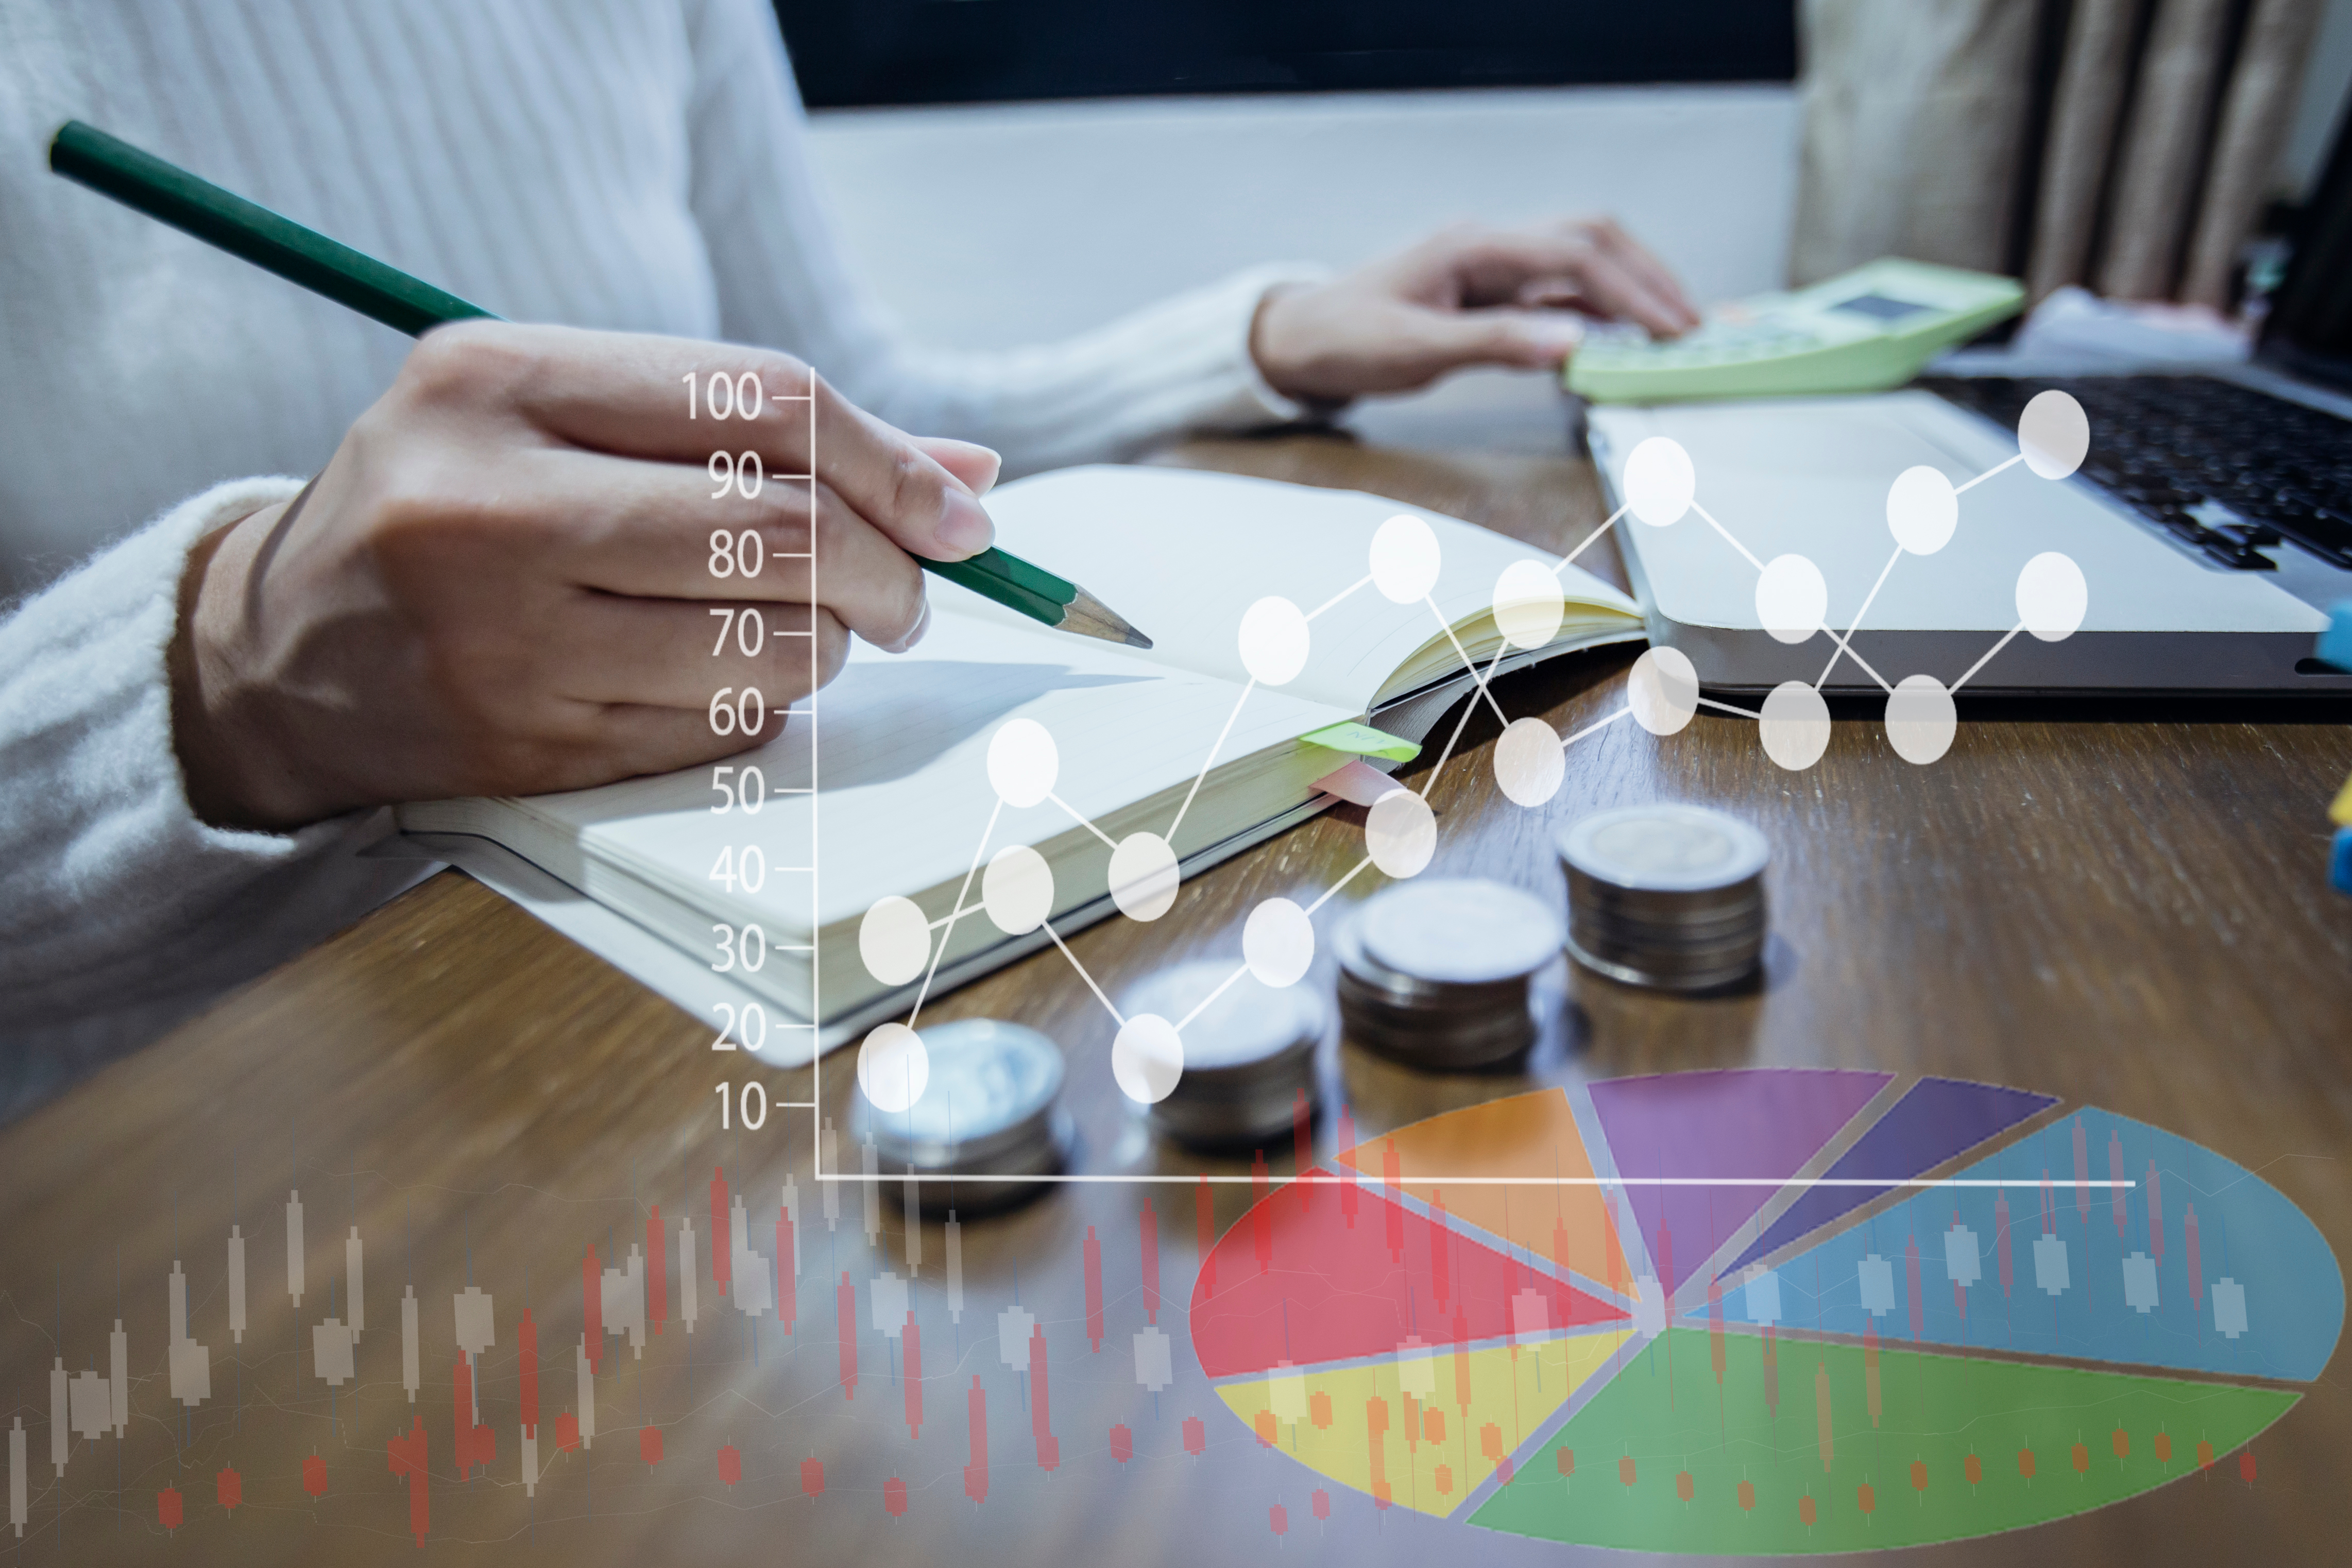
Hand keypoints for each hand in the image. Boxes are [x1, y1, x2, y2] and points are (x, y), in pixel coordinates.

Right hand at [169, 321, 1001, 828]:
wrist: (274, 655)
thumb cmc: (453, 506)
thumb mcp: (561, 413)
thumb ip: (757, 426)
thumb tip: (968, 475)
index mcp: (495, 383)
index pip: (765, 403)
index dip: (893, 463)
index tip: (961, 514)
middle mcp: (488, 508)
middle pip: (785, 531)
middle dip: (890, 571)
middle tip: (907, 592)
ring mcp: (504, 644)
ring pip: (773, 648)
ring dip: (830, 645)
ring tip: (800, 627)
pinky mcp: (528, 752)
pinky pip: (725, 731)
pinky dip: (761, 707)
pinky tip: (716, 680)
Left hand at [1249, 218, 1700, 402]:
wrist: (1299, 340)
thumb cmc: (1346, 340)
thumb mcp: (1415, 350)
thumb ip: (1494, 346)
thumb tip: (1573, 346)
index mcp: (1474, 247)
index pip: (1574, 256)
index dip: (1633, 292)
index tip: (1672, 330)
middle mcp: (1489, 246)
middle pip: (1590, 239)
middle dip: (1647, 276)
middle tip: (1690, 324)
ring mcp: (1490, 266)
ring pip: (1578, 260)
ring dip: (1628, 289)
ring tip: (1670, 330)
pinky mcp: (1487, 292)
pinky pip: (1555, 291)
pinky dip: (1595, 310)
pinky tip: (1619, 339)